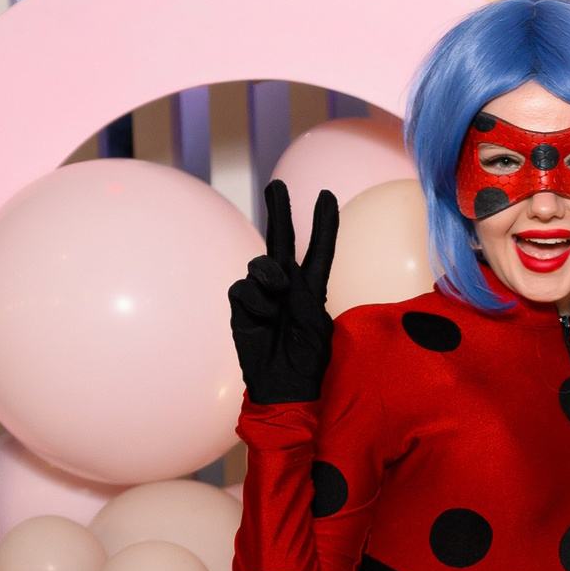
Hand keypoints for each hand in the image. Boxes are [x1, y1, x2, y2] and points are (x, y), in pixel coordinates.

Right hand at [228, 179, 337, 406]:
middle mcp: (286, 286)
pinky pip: (244, 288)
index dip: (323, 225)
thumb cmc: (307, 360)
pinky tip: (263, 320)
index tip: (327, 197)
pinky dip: (256, 302)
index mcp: (311, 289)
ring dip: (271, 279)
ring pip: (261, 265)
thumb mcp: (319, 324)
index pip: (318, 251)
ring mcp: (261, 294)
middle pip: (280, 241)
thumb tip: (277, 274)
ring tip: (277, 307)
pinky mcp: (242, 306)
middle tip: (278, 185)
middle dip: (279, 211)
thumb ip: (302, 292)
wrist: (284, 385)